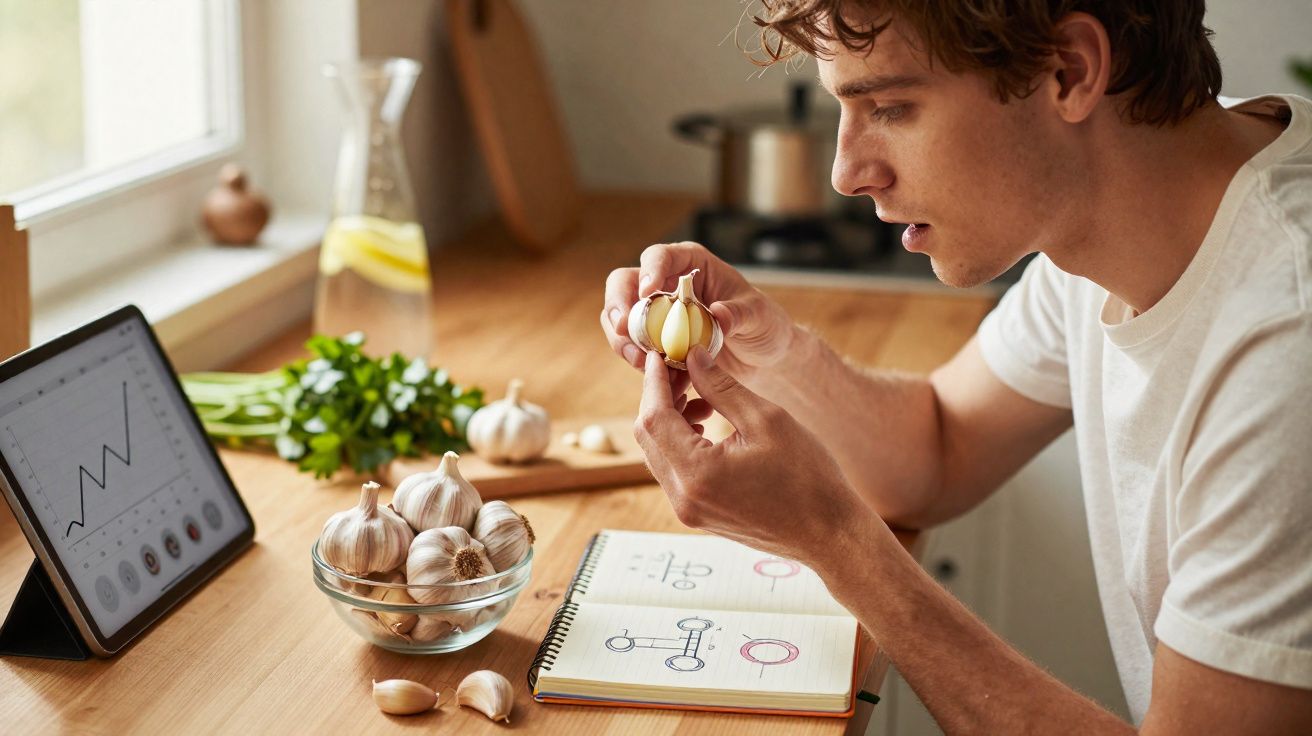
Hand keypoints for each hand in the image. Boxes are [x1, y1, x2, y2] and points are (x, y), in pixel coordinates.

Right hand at [600, 242, 794, 378]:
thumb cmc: (762, 324)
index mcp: (692, 264)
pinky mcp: (654, 341)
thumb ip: (740, 313)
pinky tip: (660, 377)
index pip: (659, 256)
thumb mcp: (759, 315)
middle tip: (623, 330)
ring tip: (641, 361)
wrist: (761, 358)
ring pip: (620, 317)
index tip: (647, 291)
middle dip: (618, 306)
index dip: (649, 270)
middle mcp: (667, 283)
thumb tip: (719, 314)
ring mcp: (656, 313)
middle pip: (624, 284)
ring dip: (623, 340)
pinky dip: (639, 362)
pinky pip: (632, 347)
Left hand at [633, 345, 875, 566]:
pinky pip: (674, 471)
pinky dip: (681, 442)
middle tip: (682, 370)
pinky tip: (707, 424)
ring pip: (658, 453)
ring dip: (670, 420)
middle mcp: (683, 498)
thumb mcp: (767, 419)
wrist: (828, 532)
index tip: (660, 356)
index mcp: (698, 473)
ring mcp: (688, 511)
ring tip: (703, 398)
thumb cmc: (807, 477)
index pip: (654, 418)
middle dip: (658, 398)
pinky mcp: (697, 514)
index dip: (653, 382)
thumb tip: (692, 357)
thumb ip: (721, 387)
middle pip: (648, 437)